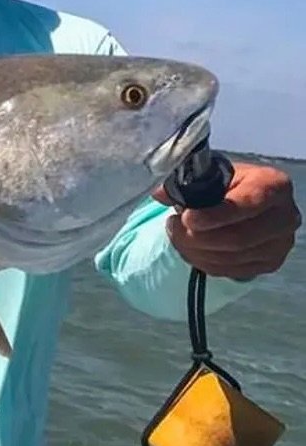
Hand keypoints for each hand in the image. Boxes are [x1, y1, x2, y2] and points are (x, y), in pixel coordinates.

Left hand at [153, 162, 300, 278]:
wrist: (240, 202)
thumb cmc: (226, 185)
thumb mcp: (208, 174)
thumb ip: (185, 182)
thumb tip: (160, 194)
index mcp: (274, 185)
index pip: (248, 203)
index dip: (215, 215)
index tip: (187, 217)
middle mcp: (285, 216)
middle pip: (239, 238)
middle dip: (197, 237)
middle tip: (172, 228)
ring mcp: (280, 243)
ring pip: (231, 258)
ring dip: (195, 251)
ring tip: (176, 236)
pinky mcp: (269, 263)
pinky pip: (231, 270)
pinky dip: (203, 262)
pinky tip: (191, 248)